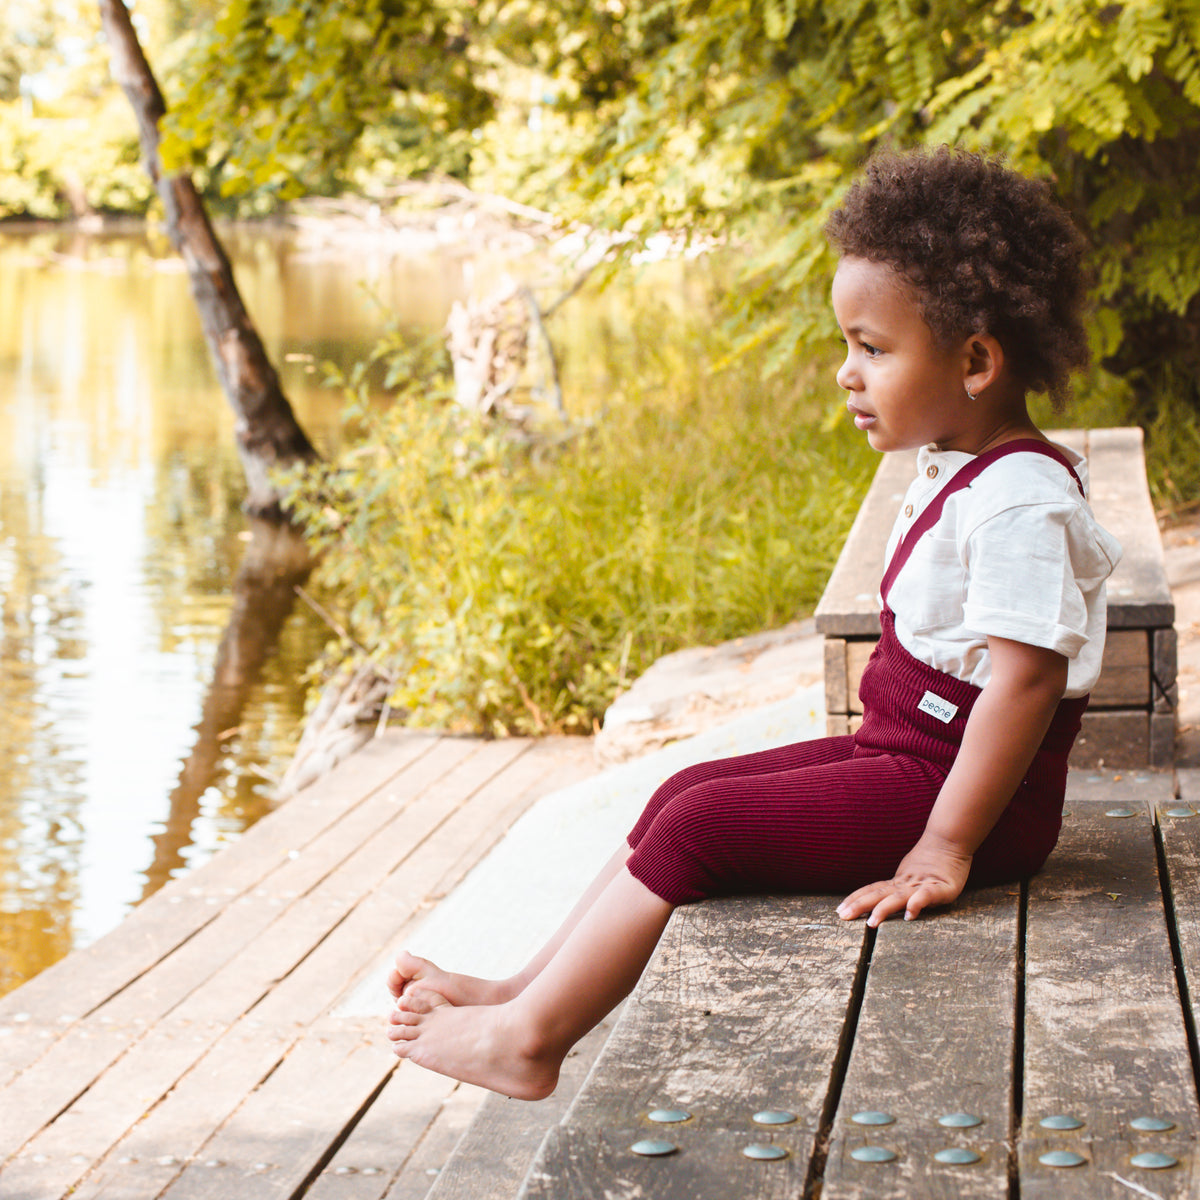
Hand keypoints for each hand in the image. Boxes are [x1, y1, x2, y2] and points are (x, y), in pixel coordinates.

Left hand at [836, 836, 971, 926]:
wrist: (950, 841)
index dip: (856, 899)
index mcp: (898, 883)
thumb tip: (880, 898)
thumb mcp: (911, 876)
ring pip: (898, 897)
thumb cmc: (932, 862)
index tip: (839, 910)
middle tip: (843, 915)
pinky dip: (917, 904)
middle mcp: (905, 884)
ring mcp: (921, 885)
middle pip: (878, 894)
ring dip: (883, 909)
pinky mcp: (941, 888)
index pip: (872, 891)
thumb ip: (898, 888)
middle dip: (859, 905)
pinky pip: (927, 896)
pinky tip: (909, 915)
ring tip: (871, 922)